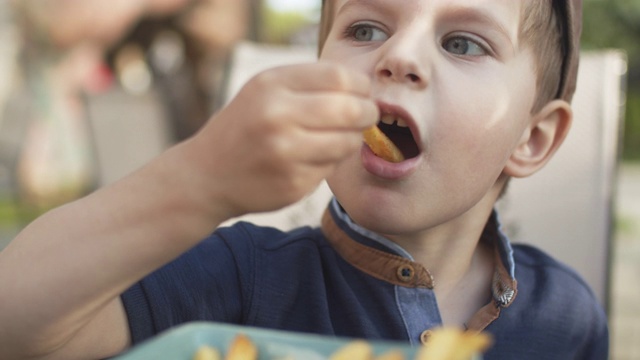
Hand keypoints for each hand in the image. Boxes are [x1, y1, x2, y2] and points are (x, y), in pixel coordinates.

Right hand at [187, 62, 378, 217]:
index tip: (364, 92)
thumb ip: (309, 84)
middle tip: (369, 115)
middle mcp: (277, 116)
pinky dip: (330, 162)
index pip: (338, 76)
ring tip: (340, 137)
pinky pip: (331, 168)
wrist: (206, 175)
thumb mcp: (264, 90)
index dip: (361, 85)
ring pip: (347, 142)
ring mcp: (285, 153)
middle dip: (368, 112)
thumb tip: (364, 88)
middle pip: (350, 109)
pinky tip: (311, 160)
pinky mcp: (293, 184)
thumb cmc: (245, 126)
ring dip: (353, 139)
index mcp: (271, 85)